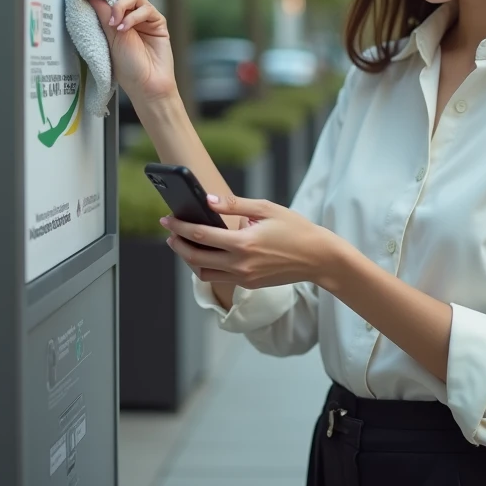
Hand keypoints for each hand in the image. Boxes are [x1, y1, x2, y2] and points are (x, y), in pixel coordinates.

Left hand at [86, 0, 175, 103]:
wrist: (146, 85)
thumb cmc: (127, 67)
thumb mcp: (109, 38)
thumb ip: (104, 15)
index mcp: (115, 19)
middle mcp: (130, 15)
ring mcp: (145, 18)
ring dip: (121, 6)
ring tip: (115, 24)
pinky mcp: (158, 22)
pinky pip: (145, 9)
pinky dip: (133, 16)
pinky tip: (125, 28)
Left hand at [161, 195, 342, 290]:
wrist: (317, 257)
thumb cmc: (295, 229)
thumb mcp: (267, 209)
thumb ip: (235, 204)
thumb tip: (207, 200)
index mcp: (243, 243)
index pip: (200, 235)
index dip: (179, 227)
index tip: (167, 220)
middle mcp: (240, 264)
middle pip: (195, 257)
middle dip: (177, 244)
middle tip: (169, 233)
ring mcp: (244, 277)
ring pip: (204, 273)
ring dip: (190, 259)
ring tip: (184, 244)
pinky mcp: (249, 284)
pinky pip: (219, 277)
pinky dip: (207, 267)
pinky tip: (206, 253)